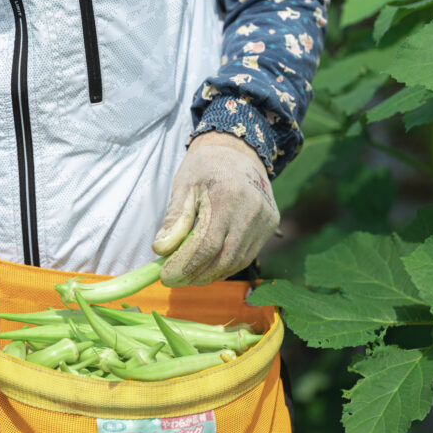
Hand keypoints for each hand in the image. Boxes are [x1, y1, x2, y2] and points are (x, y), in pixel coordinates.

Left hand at [153, 131, 278, 285]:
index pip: (207, 244)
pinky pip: (247, 255)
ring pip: (238, 261)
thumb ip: (175, 219)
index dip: (186, 266)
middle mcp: (252, 209)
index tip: (166, 276)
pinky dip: (227, 266)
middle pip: (224, 258)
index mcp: (228, 196)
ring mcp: (265, 218)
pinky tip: (209, 268)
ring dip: (212, 274)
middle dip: (197, 275)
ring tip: (190, 276)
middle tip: (176, 281)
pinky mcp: (271, 224)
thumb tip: (161, 250)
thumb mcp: (184, 186)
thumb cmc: (205, 167)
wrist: (237, 151)